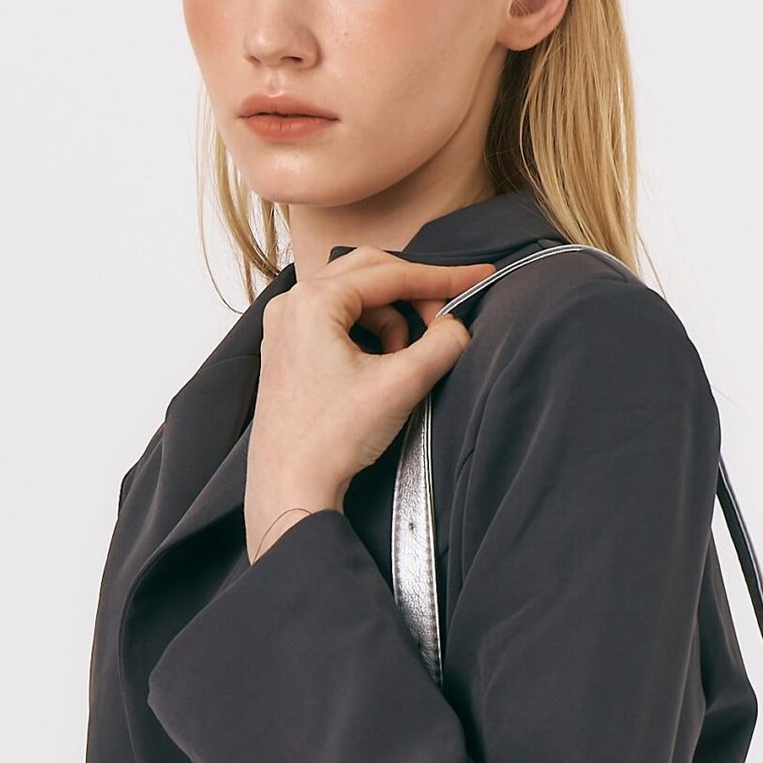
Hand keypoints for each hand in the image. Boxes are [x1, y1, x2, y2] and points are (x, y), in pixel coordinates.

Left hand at [244, 245, 495, 561]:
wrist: (291, 488)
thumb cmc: (330, 440)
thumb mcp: (400, 386)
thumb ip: (440, 346)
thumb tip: (457, 326)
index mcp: (313, 301)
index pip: (390, 274)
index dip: (440, 277)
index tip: (476, 277)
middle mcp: (293, 304)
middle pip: (369, 274)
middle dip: (414, 294)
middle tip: (446, 320)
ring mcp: (286, 326)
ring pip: (356, 300)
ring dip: (391, 321)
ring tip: (404, 362)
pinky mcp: (289, 350)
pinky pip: (338, 323)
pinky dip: (368, 336)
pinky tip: (381, 368)